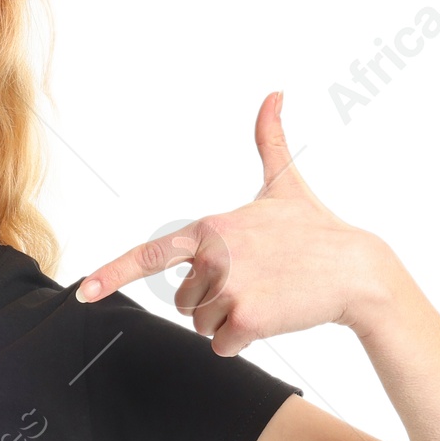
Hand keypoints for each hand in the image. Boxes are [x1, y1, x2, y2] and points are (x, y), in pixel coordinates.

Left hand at [74, 92, 399, 354]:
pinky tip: (272, 316)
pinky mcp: (248, 319)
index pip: (150, 255)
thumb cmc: (314, 229)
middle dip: (212, 299)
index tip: (83, 293)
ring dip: (228, 320)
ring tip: (266, 295)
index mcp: (210, 228)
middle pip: (183, 301)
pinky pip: (222, 346)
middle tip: (254, 281)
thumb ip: (269, 140)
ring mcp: (229, 288)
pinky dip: (243, 340)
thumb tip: (275, 94)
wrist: (356, 269)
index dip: (112, 274)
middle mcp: (213, 257)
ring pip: (202, 326)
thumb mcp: (284, 184)